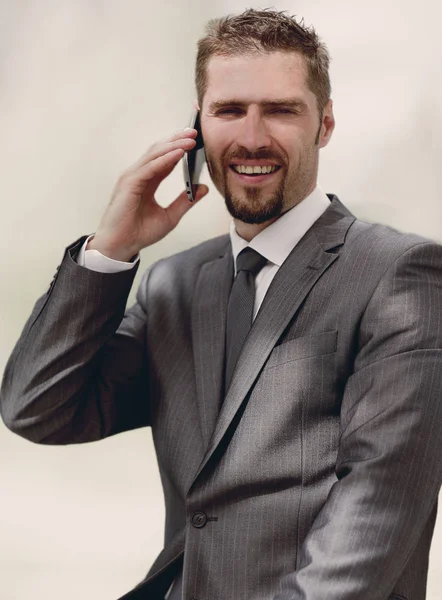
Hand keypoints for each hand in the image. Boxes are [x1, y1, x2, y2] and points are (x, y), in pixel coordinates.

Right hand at [88, 128, 208, 260]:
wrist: (121, 246)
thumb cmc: (139, 233)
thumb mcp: (170, 216)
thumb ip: (186, 201)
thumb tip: (203, 188)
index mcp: (148, 181)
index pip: (165, 159)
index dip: (180, 148)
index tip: (196, 140)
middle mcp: (139, 175)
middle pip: (160, 151)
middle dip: (177, 139)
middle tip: (195, 132)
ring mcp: (133, 177)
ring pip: (155, 155)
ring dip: (174, 145)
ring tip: (191, 140)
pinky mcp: (129, 183)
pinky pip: (150, 167)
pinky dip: (165, 159)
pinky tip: (179, 153)